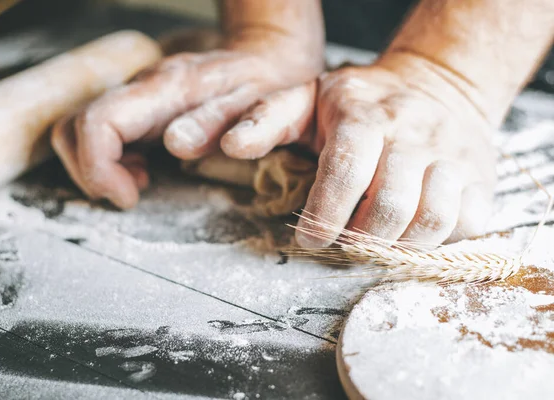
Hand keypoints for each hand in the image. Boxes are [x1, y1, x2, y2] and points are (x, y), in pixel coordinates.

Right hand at [51, 27, 323, 208]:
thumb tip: (175, 145)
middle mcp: (141, 88)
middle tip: (128, 195)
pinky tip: (142, 171)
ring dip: (96, 167)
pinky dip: (108, 160)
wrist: (266, 57)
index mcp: (166, 89)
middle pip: (73, 126)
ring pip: (78, 129)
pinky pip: (99, 133)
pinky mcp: (138, 106)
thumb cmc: (266, 85)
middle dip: (89, 172)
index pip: (97, 122)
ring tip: (137, 183)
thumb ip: (217, 122)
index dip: (98, 167)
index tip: (129, 197)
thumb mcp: (256, 107)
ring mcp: (136, 95)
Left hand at [221, 55, 496, 245]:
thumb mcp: (308, 98)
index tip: (309, 240)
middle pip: (389, 206)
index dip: (325, 214)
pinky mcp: (480, 177)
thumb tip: (229, 146)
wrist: (440, 82)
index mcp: (365, 115)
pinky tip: (412, 233)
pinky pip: (466, 223)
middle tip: (344, 241)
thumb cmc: (362, 101)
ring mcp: (453, 156)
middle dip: (360, 238)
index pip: (346, 171)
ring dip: (396, 245)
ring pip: (431, 220)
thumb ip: (266, 119)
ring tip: (374, 240)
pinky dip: (437, 241)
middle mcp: (414, 134)